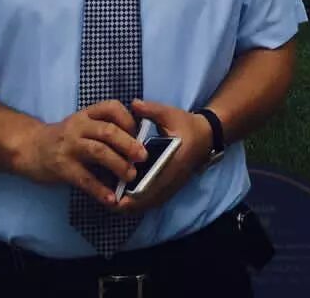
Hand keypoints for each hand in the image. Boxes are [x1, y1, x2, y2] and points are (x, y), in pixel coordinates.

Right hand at [12, 100, 148, 210]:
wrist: (30, 148)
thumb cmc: (64, 138)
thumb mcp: (82, 125)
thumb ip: (103, 129)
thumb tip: (135, 145)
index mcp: (87, 114)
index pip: (111, 107)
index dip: (128, 119)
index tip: (139, 133)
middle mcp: (78, 126)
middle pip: (108, 130)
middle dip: (128, 143)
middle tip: (143, 157)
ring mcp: (69, 146)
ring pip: (98, 151)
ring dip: (118, 164)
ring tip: (131, 176)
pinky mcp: (62, 167)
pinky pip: (84, 178)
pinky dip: (99, 189)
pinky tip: (111, 199)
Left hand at [110, 99, 214, 217]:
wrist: (205, 137)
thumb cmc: (187, 126)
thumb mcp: (170, 114)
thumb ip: (151, 110)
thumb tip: (133, 104)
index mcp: (173, 163)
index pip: (151, 186)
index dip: (132, 196)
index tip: (113, 196)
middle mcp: (171, 181)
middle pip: (145, 202)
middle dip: (124, 204)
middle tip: (104, 198)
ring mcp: (170, 188)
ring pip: (147, 205)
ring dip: (129, 205)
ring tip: (109, 196)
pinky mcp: (168, 189)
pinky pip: (150, 202)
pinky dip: (136, 202)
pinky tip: (121, 193)